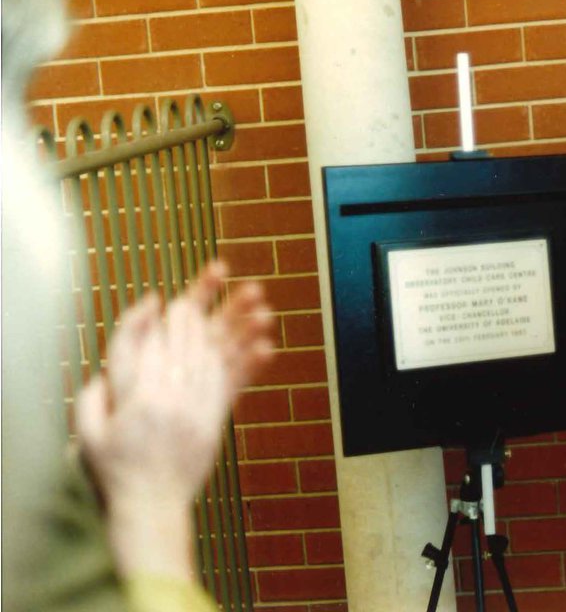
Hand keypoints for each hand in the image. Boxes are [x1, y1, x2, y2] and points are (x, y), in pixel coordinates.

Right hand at [76, 260, 273, 577]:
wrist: (151, 506)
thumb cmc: (115, 470)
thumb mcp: (87, 434)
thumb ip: (94, 396)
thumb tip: (110, 364)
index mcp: (135, 398)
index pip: (145, 345)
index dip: (151, 318)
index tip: (161, 296)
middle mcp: (170, 398)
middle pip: (188, 338)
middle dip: (204, 300)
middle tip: (220, 268)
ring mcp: (197, 407)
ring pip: (219, 354)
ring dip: (238, 322)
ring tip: (258, 297)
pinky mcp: (216, 418)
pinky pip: (236, 384)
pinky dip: (252, 362)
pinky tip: (268, 343)